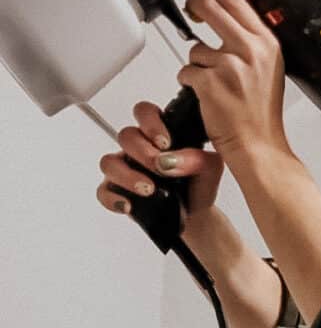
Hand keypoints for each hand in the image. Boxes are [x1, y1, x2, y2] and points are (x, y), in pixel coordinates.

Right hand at [97, 100, 224, 222]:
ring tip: (148, 189)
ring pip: (109, 162)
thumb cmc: (198, 185)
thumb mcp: (209, 168)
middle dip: (143, 152)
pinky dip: (113, 198)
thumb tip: (172, 160)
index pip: (145, 113)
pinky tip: (129, 205)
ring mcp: (125, 167)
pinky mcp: (117, 190)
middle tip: (160, 169)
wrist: (194, 214)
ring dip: (127, 175)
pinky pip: (103, 191)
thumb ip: (197, 158)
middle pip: (126, 136)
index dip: (150, 123)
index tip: (165, 142)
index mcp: (159, 134)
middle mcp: (138, 148)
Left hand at [177, 0, 290, 165]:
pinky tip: (206, 95)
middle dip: (196, 5)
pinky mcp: (210, 82)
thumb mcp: (270, 68)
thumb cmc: (261, 113)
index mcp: (267, 43)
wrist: (259, 145)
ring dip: (197, 63)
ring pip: (196, 47)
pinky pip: (187, 71)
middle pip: (211, 7)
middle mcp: (251, 50)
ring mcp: (229, 66)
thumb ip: (253, 41)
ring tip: (213, 82)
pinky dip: (190, 82)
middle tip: (193, 9)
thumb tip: (230, 17)